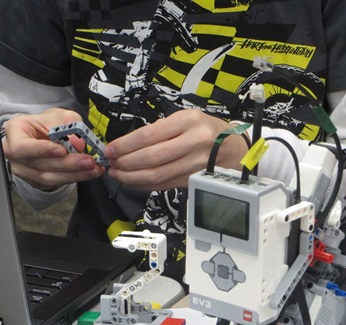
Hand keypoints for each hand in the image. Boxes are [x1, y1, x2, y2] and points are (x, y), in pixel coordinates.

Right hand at [2, 108, 104, 190]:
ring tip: (94, 168)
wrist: (48, 135)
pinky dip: (75, 177)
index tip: (62, 150)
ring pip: (48, 177)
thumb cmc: (51, 123)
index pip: (22, 146)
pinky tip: (89, 172)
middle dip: (67, 164)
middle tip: (89, 161)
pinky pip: (56, 182)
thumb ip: (69, 124)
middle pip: (39, 164)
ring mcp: (24, 169)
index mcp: (15, 131)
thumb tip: (77, 143)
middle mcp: (14, 154)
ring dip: (74, 174)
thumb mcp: (61, 116)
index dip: (42, 150)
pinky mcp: (36, 181)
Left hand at [103, 109, 248, 189]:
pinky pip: (165, 185)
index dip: (125, 145)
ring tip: (118, 174)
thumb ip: (159, 130)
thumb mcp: (186, 118)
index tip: (110, 149)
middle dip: (126, 163)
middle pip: (152, 158)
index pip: (149, 135)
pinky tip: (134, 181)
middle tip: (111, 164)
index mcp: (188, 121)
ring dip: (132, 177)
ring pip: (157, 175)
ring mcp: (196, 164)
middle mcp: (194, 142)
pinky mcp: (195, 179)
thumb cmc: (206, 130)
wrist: (235, 147)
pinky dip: (145, 185)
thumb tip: (127, 144)